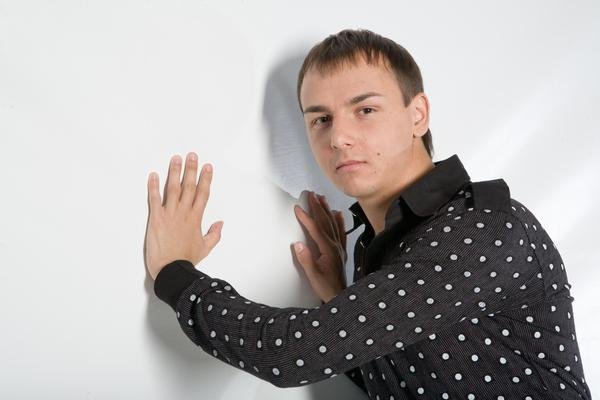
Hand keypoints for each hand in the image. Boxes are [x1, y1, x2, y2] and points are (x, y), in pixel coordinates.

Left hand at [144, 152, 223, 279]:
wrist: (171, 270)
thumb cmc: (187, 260)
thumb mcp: (205, 248)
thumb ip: (214, 234)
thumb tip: (220, 223)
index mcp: (196, 218)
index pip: (203, 193)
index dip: (206, 179)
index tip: (207, 167)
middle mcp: (183, 213)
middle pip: (189, 186)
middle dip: (191, 169)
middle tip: (192, 155)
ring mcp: (169, 214)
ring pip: (173, 189)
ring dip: (174, 172)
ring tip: (176, 158)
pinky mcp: (156, 219)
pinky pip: (154, 199)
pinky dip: (153, 186)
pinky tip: (154, 175)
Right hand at [293, 191, 347, 302]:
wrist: (340, 296)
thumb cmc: (327, 288)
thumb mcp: (312, 276)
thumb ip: (305, 259)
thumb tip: (298, 245)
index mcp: (328, 250)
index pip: (315, 229)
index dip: (306, 217)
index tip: (298, 208)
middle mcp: (335, 246)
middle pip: (325, 222)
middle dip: (317, 207)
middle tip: (311, 194)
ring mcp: (339, 247)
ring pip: (333, 224)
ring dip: (326, 210)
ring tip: (322, 198)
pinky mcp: (341, 251)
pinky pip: (341, 232)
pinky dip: (339, 221)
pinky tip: (338, 213)